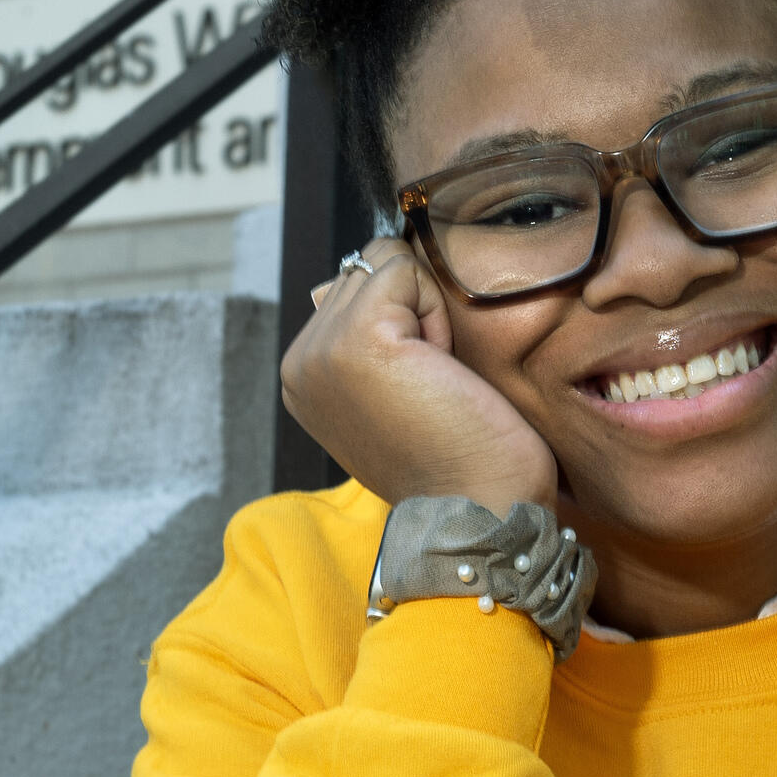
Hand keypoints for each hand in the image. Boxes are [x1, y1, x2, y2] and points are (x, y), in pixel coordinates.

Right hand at [281, 235, 557, 515]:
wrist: (477, 510)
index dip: (402, 322)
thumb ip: (366, 335)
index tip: (417, 387)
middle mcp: (299, 362)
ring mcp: (320, 350)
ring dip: (426, 311)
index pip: (350, 290)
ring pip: (385, 265)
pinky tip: (439, 368)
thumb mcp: (393, 392)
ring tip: (433, 376)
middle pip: (365, 270)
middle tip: (430, 382)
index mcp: (302, 377)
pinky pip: (405, 271)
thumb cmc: (459, 456)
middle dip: (413, 312)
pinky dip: (436, 312)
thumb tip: (361, 268)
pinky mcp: (357, 339)